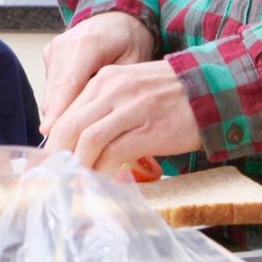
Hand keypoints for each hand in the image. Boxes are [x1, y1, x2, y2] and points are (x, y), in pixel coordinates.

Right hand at [40, 11, 154, 134]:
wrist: (117, 17)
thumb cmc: (130, 39)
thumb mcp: (133, 63)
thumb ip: (116, 89)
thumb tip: (104, 123)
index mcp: (86, 44)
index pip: (68, 84)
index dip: (59, 112)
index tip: (51, 134)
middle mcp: (63, 46)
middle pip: (54, 94)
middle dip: (59, 124)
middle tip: (65, 151)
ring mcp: (53, 50)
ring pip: (51, 94)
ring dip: (61, 117)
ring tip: (73, 141)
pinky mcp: (49, 57)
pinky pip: (53, 89)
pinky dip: (62, 105)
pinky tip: (77, 119)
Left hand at [42, 59, 202, 174]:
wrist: (214, 89)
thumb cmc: (172, 95)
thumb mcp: (132, 91)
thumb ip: (105, 108)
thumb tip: (81, 141)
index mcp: (105, 79)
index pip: (67, 111)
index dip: (53, 140)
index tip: (47, 161)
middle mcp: (113, 89)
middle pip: (69, 125)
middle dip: (56, 155)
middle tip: (51, 177)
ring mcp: (131, 108)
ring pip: (87, 139)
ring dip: (76, 165)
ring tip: (72, 182)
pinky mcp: (148, 129)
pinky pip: (114, 153)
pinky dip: (101, 169)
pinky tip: (99, 181)